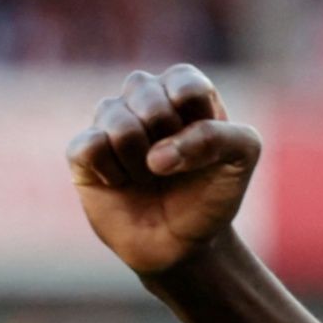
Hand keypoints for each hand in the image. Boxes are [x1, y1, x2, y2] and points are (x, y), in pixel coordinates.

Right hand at [66, 65, 261, 274]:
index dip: (194, 116)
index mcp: (184, 91)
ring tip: (148, 176)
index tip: (207, 146)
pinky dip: (113, 173)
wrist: (184, 243)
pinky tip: (120, 182)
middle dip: (168, 136)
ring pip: (116, 119)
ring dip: (140, 161)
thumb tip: (157, 156)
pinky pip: (89, 147)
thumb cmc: (212, 194)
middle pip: (144, 90)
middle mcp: (144, 98)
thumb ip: (219, 136)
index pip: (183, 80)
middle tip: (174, 164)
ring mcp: (110, 121)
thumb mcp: (240, 158)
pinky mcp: (82, 151)